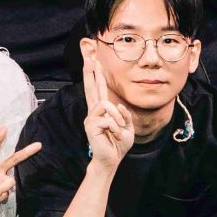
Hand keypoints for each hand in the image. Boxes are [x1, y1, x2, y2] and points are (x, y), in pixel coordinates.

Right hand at [79, 55, 131, 170]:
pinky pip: (108, 119)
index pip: (98, 89)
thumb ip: (124, 114)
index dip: (95, 75)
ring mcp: (90, 118)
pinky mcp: (90, 125)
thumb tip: (116, 105)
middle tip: (89, 56)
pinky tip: (113, 135)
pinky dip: (115, 127)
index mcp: (102, 111)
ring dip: (117, 119)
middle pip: (91, 87)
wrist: (111, 160)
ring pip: (106, 105)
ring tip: (118, 130)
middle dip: (90, 71)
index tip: (93, 61)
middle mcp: (94, 112)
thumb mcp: (127, 127)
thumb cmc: (118, 144)